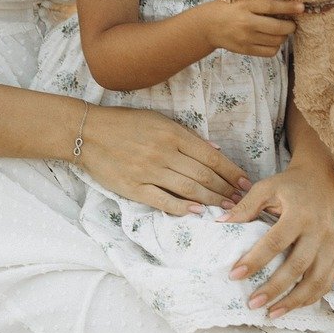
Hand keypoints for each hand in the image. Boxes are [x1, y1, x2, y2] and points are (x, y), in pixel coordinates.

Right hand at [80, 104, 252, 216]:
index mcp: (171, 133)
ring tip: (226, 209)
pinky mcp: (134, 188)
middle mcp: (163, 152)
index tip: (245, 183)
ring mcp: (149, 171)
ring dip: (211, 201)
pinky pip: (163, 201)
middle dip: (226, 190)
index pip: (210, 156)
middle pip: (203, 175)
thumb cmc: (124, 123)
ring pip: (188, 189)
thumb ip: (186, 135)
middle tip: (242, 202)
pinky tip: (197, 213)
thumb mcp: (157, 119)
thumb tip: (214, 150)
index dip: (231, 171)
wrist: (88, 133)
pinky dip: (182, 208)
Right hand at [200, 0, 303, 56]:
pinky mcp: (246, 50)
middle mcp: (246, 22)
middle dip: (290, 25)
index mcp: (245, 5)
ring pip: (276, 41)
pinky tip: (271, 39)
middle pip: (278, 27)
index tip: (301, 7)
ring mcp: (246, 38)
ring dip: (283, 35)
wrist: (208, 26)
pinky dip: (276, 46)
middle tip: (291, 22)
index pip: (271, 6)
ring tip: (280, 29)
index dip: (289, 7)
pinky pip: (270, 52)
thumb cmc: (228, 6)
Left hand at [216, 162, 333, 316]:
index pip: (275, 241)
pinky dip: (311, 298)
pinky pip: (327, 282)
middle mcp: (319, 231)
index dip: (255, 260)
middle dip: (274, 288)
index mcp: (299, 213)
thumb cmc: (290, 184)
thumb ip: (245, 206)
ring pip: (316, 281)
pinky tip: (293, 305)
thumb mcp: (266, 187)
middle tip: (252, 303)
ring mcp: (333, 244)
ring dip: (294, 301)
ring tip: (271, 313)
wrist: (325, 177)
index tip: (235, 274)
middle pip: (297, 266)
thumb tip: (220, 224)